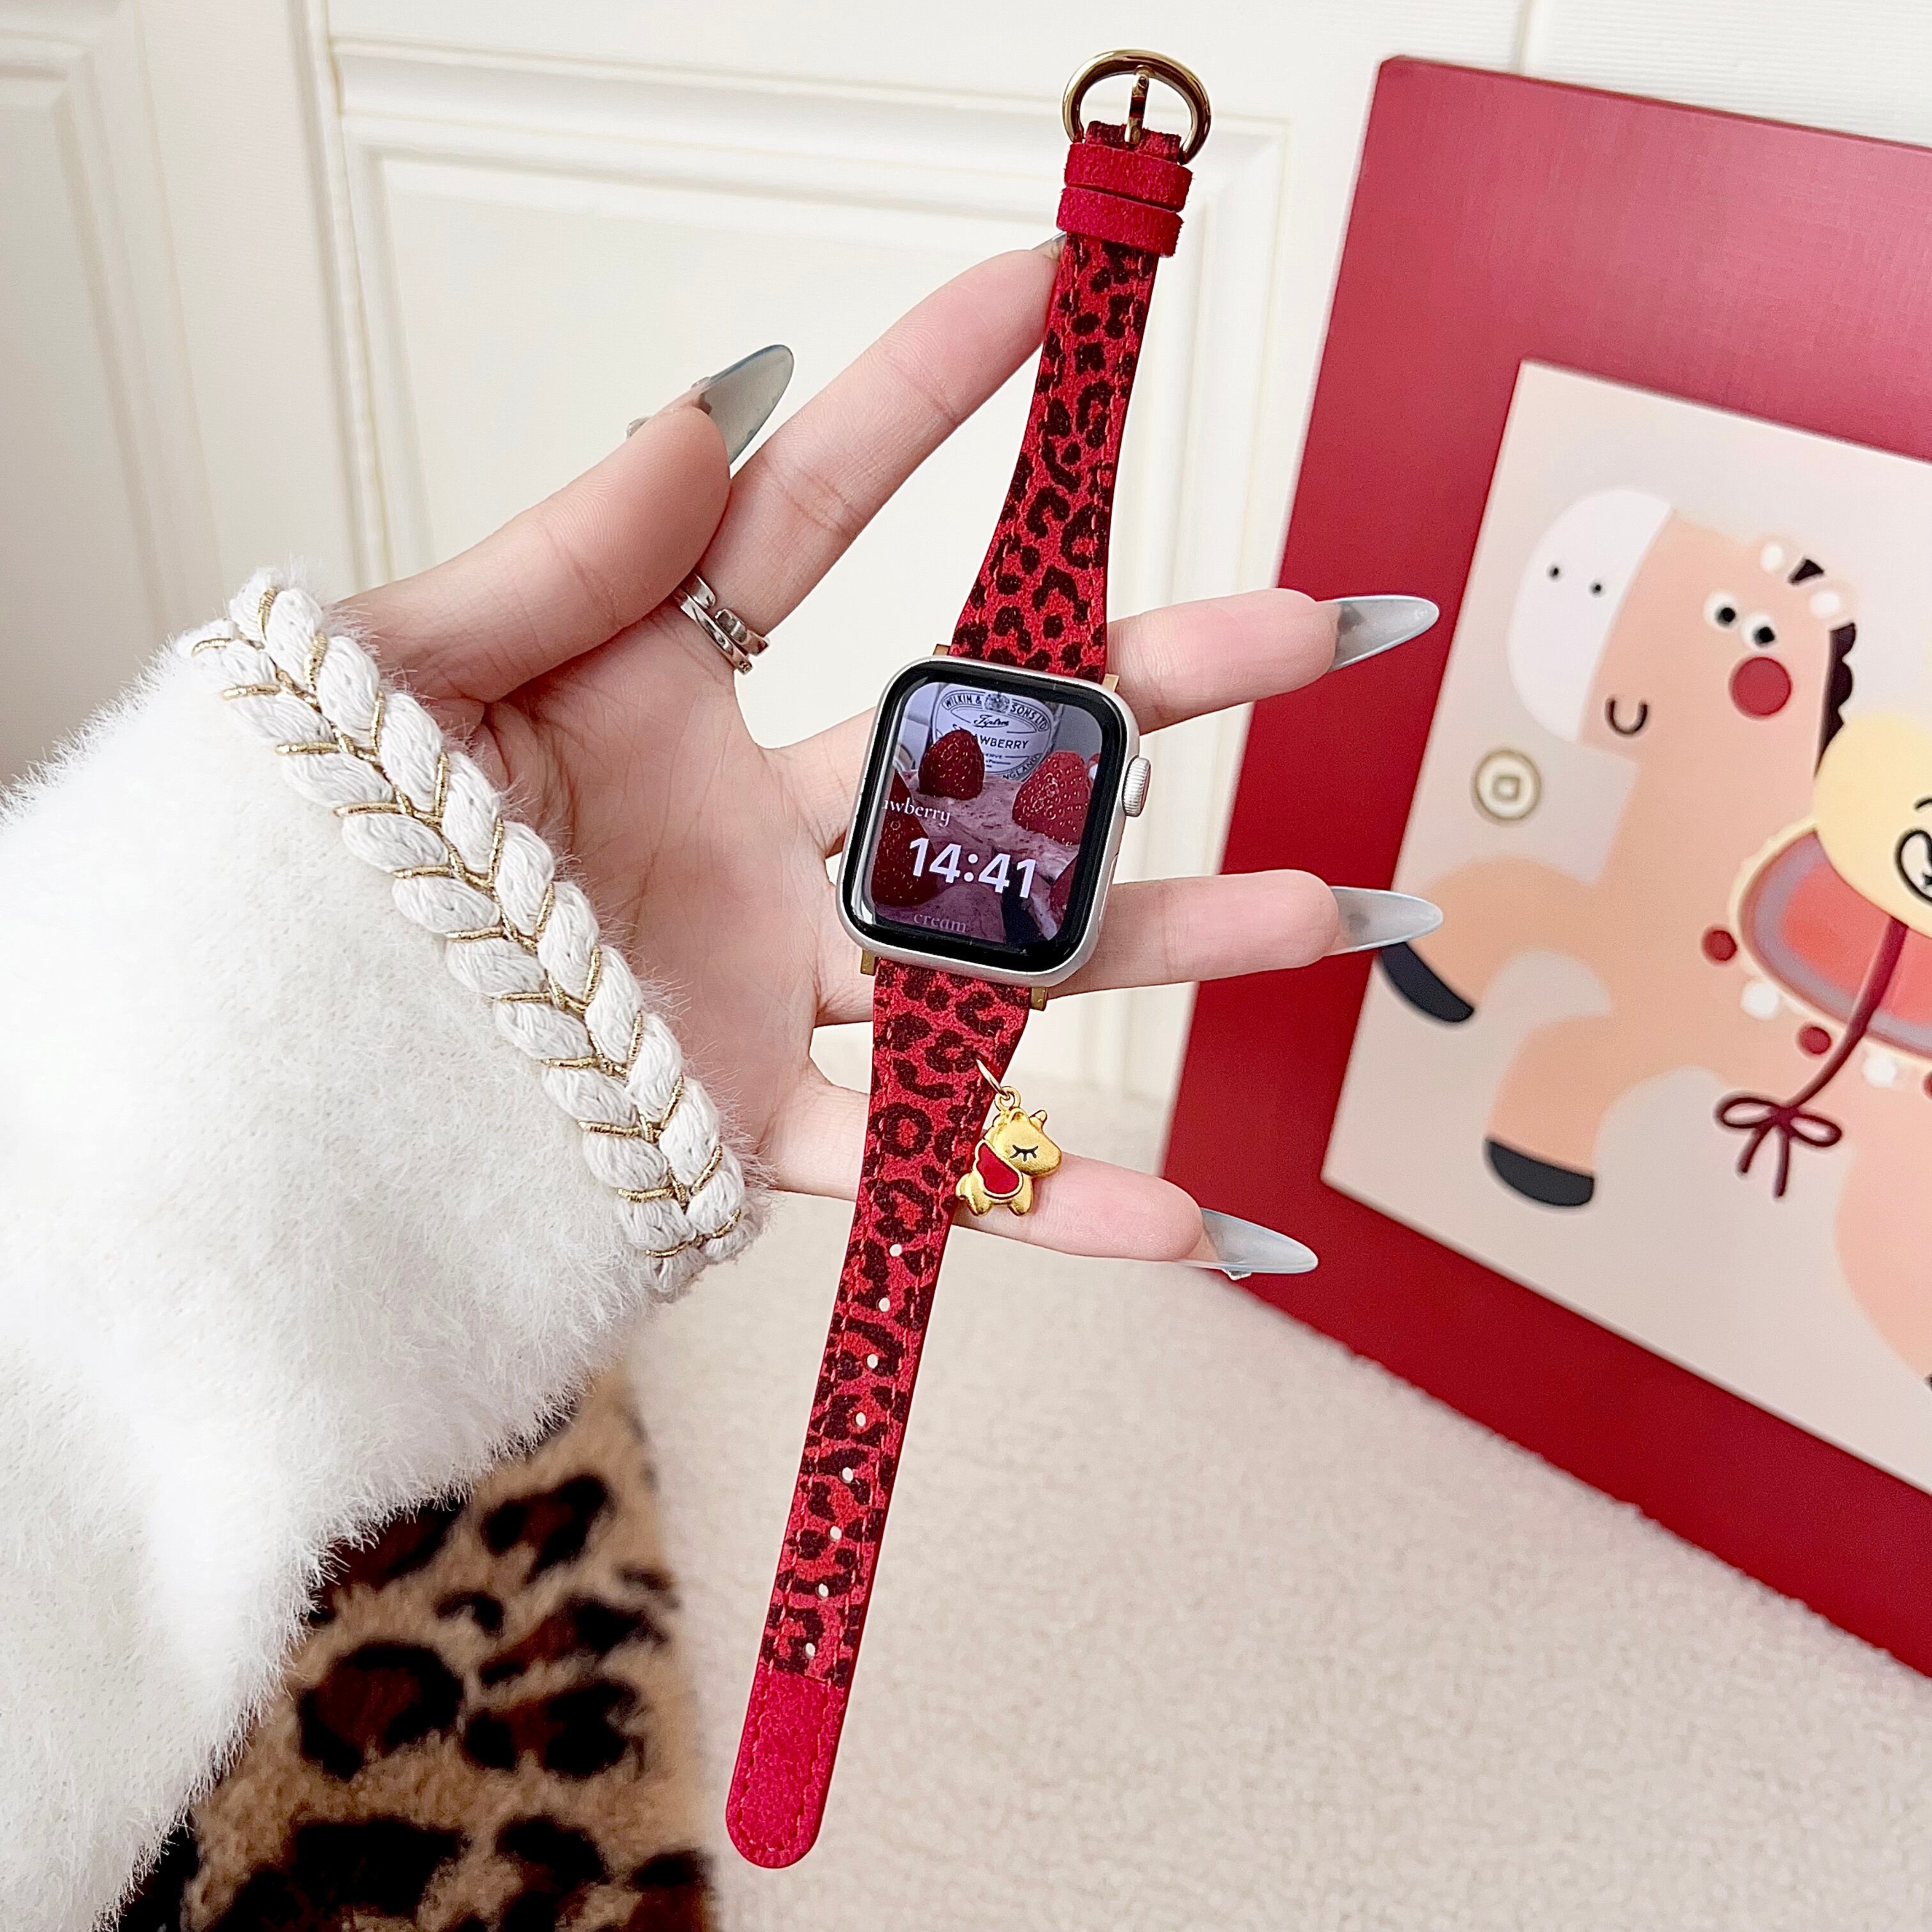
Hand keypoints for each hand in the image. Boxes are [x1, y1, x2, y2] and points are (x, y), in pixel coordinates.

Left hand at [348, 246, 1422, 1265]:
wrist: (271, 1063)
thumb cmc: (316, 851)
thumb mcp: (408, 670)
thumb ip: (562, 551)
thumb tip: (697, 419)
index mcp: (657, 690)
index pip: (821, 517)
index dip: (936, 396)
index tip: (1060, 295)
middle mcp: (750, 830)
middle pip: (983, 744)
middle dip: (1150, 683)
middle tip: (1307, 630)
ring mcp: (774, 980)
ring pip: (1006, 954)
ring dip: (1168, 936)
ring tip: (1316, 914)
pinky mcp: (756, 1125)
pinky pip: (932, 1164)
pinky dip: (1060, 1199)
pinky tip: (1197, 1218)